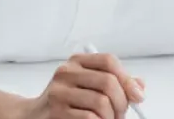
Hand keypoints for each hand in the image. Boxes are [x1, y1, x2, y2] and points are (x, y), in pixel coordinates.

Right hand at [31, 52, 145, 118]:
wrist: (34, 117)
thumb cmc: (66, 103)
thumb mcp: (88, 87)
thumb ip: (114, 83)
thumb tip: (139, 87)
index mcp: (76, 63)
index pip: (108, 61)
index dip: (127, 79)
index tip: (138, 97)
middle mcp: (65, 73)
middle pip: (108, 82)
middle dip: (122, 103)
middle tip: (122, 115)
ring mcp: (58, 93)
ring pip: (101, 102)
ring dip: (111, 117)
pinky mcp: (55, 112)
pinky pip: (89, 118)